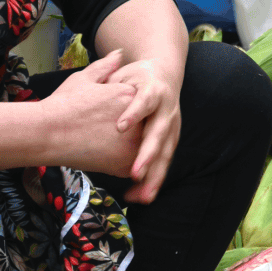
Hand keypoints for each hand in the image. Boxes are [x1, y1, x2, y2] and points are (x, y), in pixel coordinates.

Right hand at [39, 51, 140, 176]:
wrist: (45, 133)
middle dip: (134, 129)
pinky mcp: (125, 166)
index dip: (127, 108)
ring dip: (131, 149)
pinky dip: (122, 164)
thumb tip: (119, 54)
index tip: (111, 113)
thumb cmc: (63, 104)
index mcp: (132, 95)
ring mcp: (134, 145)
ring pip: (140, 149)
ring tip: (106, 147)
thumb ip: (106, 67)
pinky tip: (105, 158)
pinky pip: (132, 167)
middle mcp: (139, 120)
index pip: (141, 103)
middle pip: (145, 126)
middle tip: (107, 131)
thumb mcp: (84, 79)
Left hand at [104, 57, 181, 206]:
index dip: (134, 113)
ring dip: (155, 176)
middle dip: (147, 155)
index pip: (145, 101)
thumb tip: (99, 79)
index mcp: (153, 90)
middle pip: (159, 133)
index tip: (121, 127)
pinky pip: (163, 162)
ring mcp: (172, 126)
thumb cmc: (135, 77)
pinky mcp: (171, 140)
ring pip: (165, 153)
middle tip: (135, 173)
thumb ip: (109, 78)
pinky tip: (141, 196)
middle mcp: (167, 109)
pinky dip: (153, 180)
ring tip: (143, 196)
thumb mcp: (122, 74)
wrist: (164, 76)